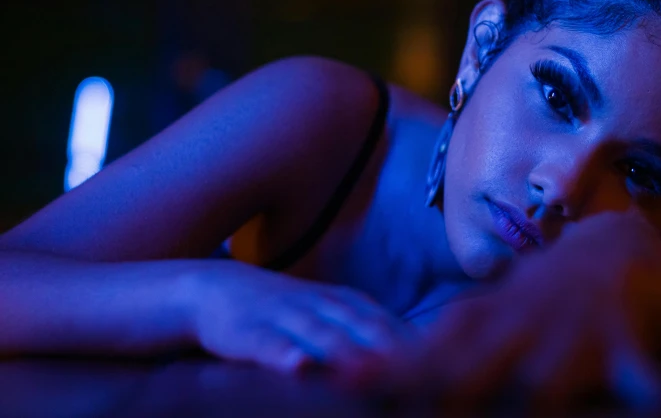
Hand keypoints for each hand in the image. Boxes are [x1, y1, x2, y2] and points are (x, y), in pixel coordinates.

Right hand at [188, 261, 410, 373]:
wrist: (217, 289)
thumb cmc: (284, 311)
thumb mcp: (329, 314)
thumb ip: (366, 332)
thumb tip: (416, 356)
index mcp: (342, 302)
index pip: (385, 323)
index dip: (411, 345)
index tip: (441, 368)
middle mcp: (318, 305)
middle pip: (361, 327)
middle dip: (390, 350)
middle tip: (421, 375)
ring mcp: (283, 315)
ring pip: (319, 335)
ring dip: (344, 353)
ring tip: (369, 373)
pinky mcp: (247, 331)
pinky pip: (267, 343)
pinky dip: (283, 354)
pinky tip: (297, 367)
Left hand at [344, 212, 660, 410]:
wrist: (610, 250)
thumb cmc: (534, 303)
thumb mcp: (482, 323)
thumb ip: (432, 354)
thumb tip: (359, 378)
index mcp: (478, 323)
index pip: (424, 354)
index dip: (386, 372)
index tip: (344, 381)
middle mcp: (516, 326)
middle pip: (470, 370)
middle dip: (440, 395)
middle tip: (416, 417)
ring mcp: (568, 329)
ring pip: (543, 378)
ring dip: (531, 399)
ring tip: (529, 412)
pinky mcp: (623, 334)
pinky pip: (633, 365)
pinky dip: (640, 384)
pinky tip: (647, 401)